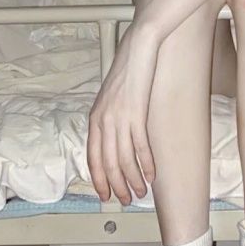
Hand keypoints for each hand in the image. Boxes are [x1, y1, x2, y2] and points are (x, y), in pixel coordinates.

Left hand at [86, 22, 158, 204]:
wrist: (139, 46)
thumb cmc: (128, 68)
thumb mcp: (111, 96)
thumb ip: (110, 117)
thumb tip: (114, 139)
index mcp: (95, 117)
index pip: (93, 157)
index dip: (99, 179)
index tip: (106, 194)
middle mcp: (104, 120)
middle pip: (107, 163)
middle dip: (116, 186)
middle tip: (125, 199)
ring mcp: (119, 117)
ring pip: (123, 159)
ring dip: (132, 180)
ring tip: (140, 192)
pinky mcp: (136, 113)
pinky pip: (140, 146)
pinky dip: (145, 164)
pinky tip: (151, 174)